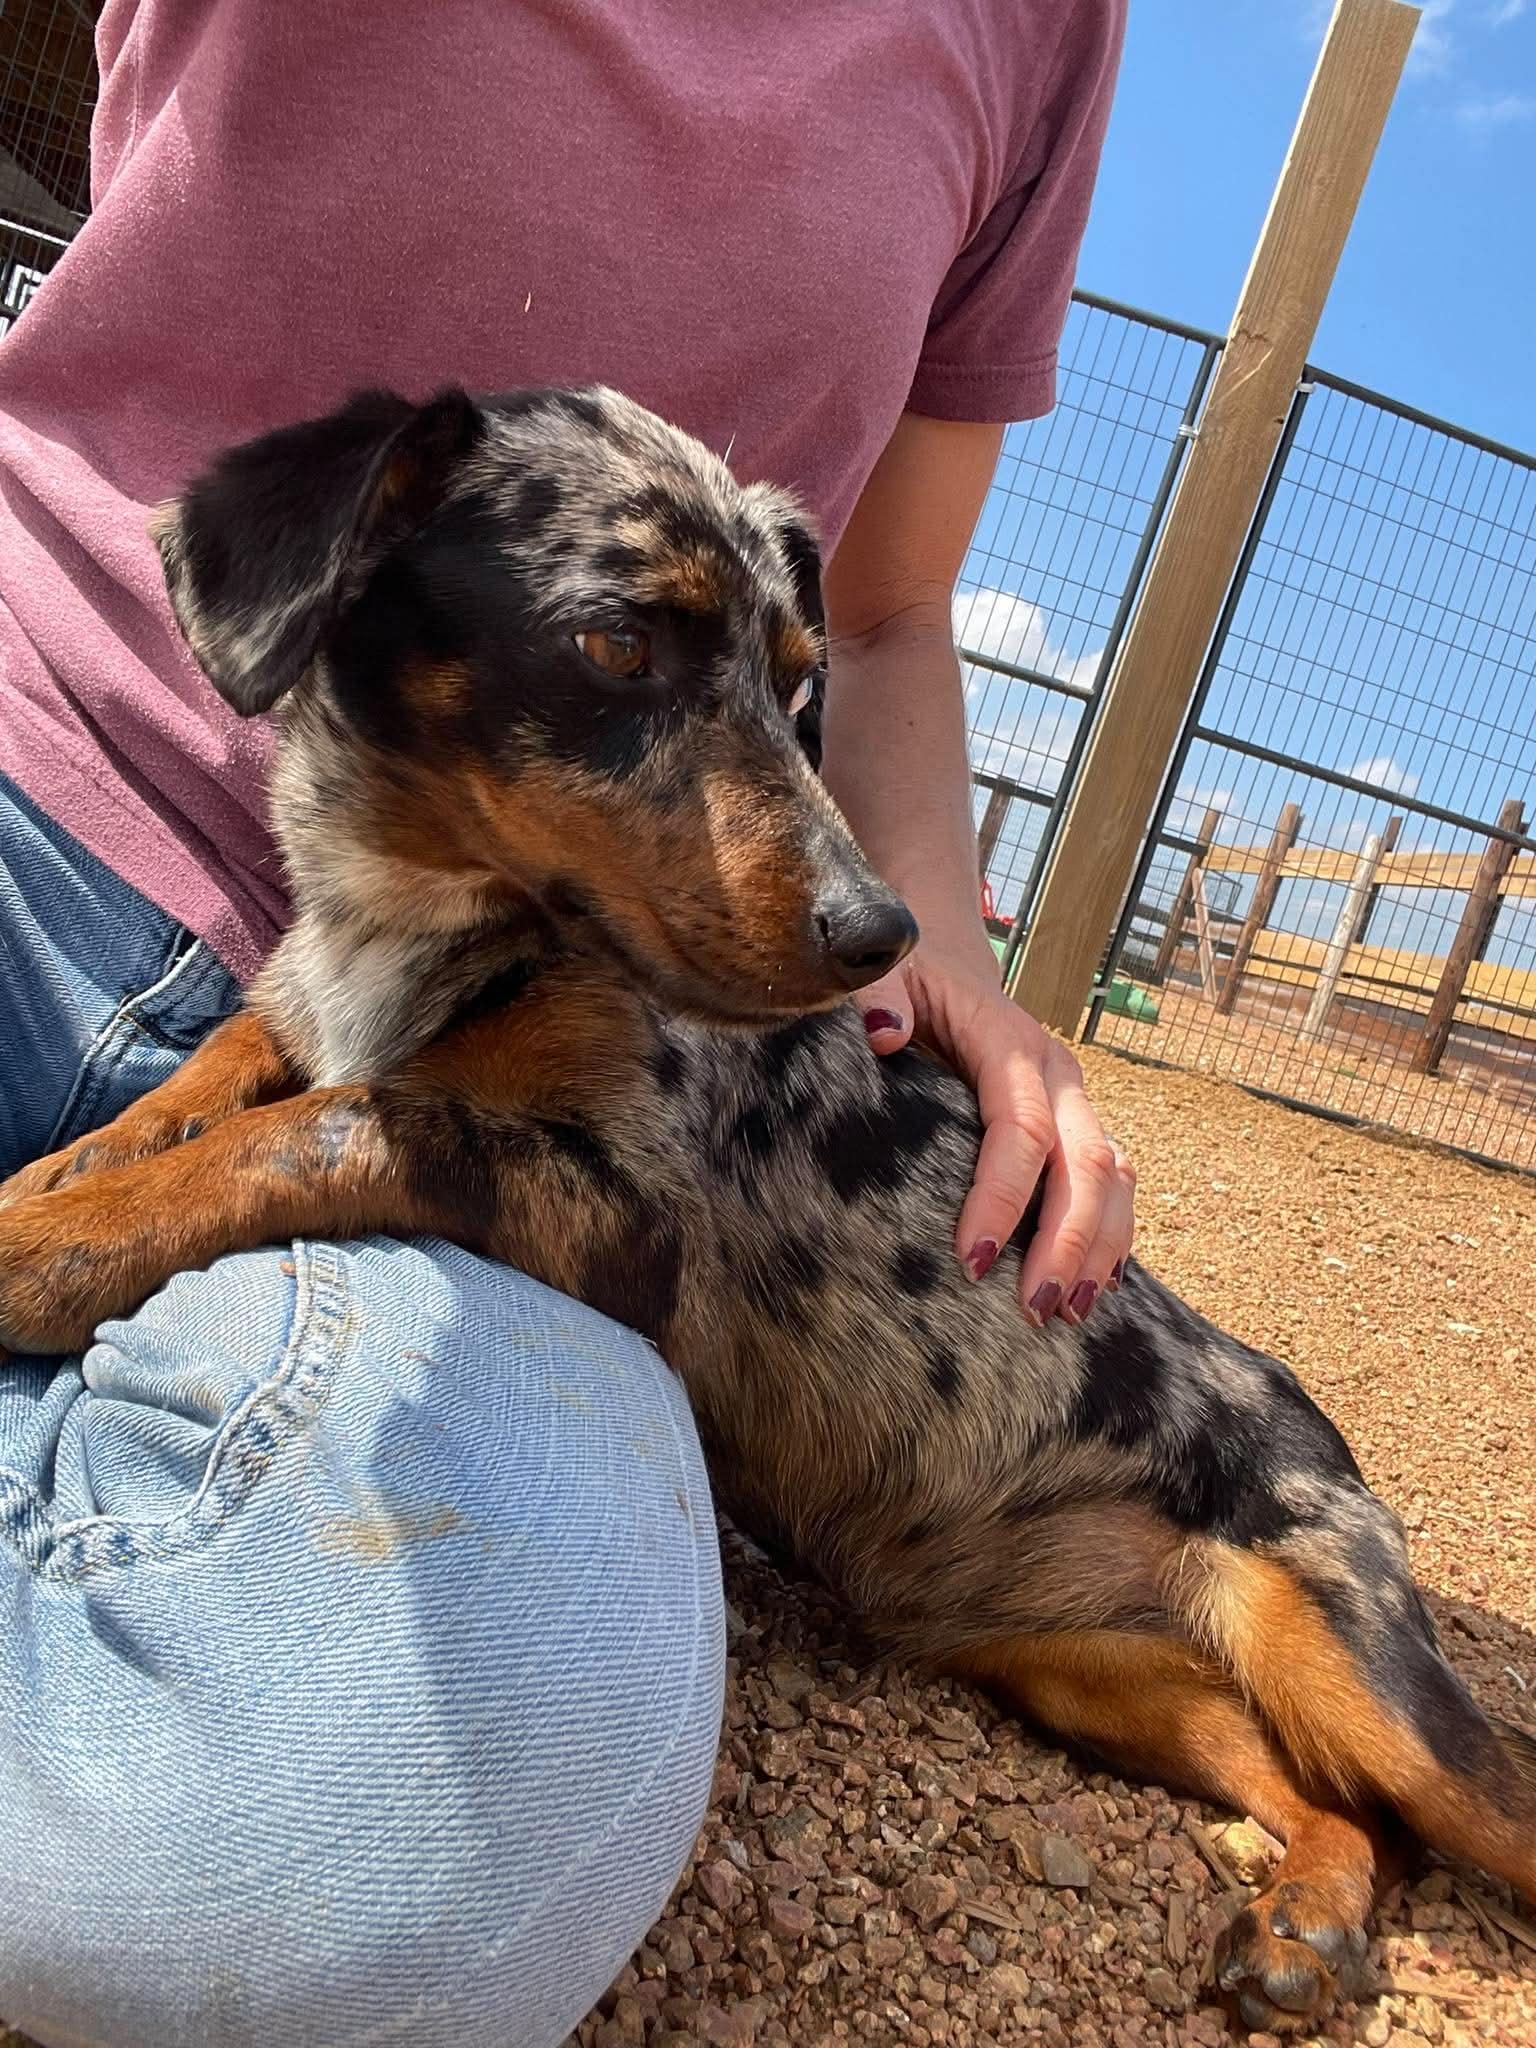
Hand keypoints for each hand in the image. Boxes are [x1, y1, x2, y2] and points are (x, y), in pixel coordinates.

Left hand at [854, 928, 1134, 1324]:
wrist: (943, 959)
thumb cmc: (905, 978)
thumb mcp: (881, 972)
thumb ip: (877, 993)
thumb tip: (886, 1034)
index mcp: (1010, 1041)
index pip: (1022, 1128)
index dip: (1002, 1196)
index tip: (970, 1260)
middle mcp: (1057, 1074)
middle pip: (1086, 1163)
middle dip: (1067, 1242)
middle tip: (1034, 1310)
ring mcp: (1075, 1102)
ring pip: (1116, 1179)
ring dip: (1099, 1249)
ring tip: (1067, 1313)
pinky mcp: (1078, 1126)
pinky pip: (1114, 1185)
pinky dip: (1111, 1237)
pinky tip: (1091, 1287)